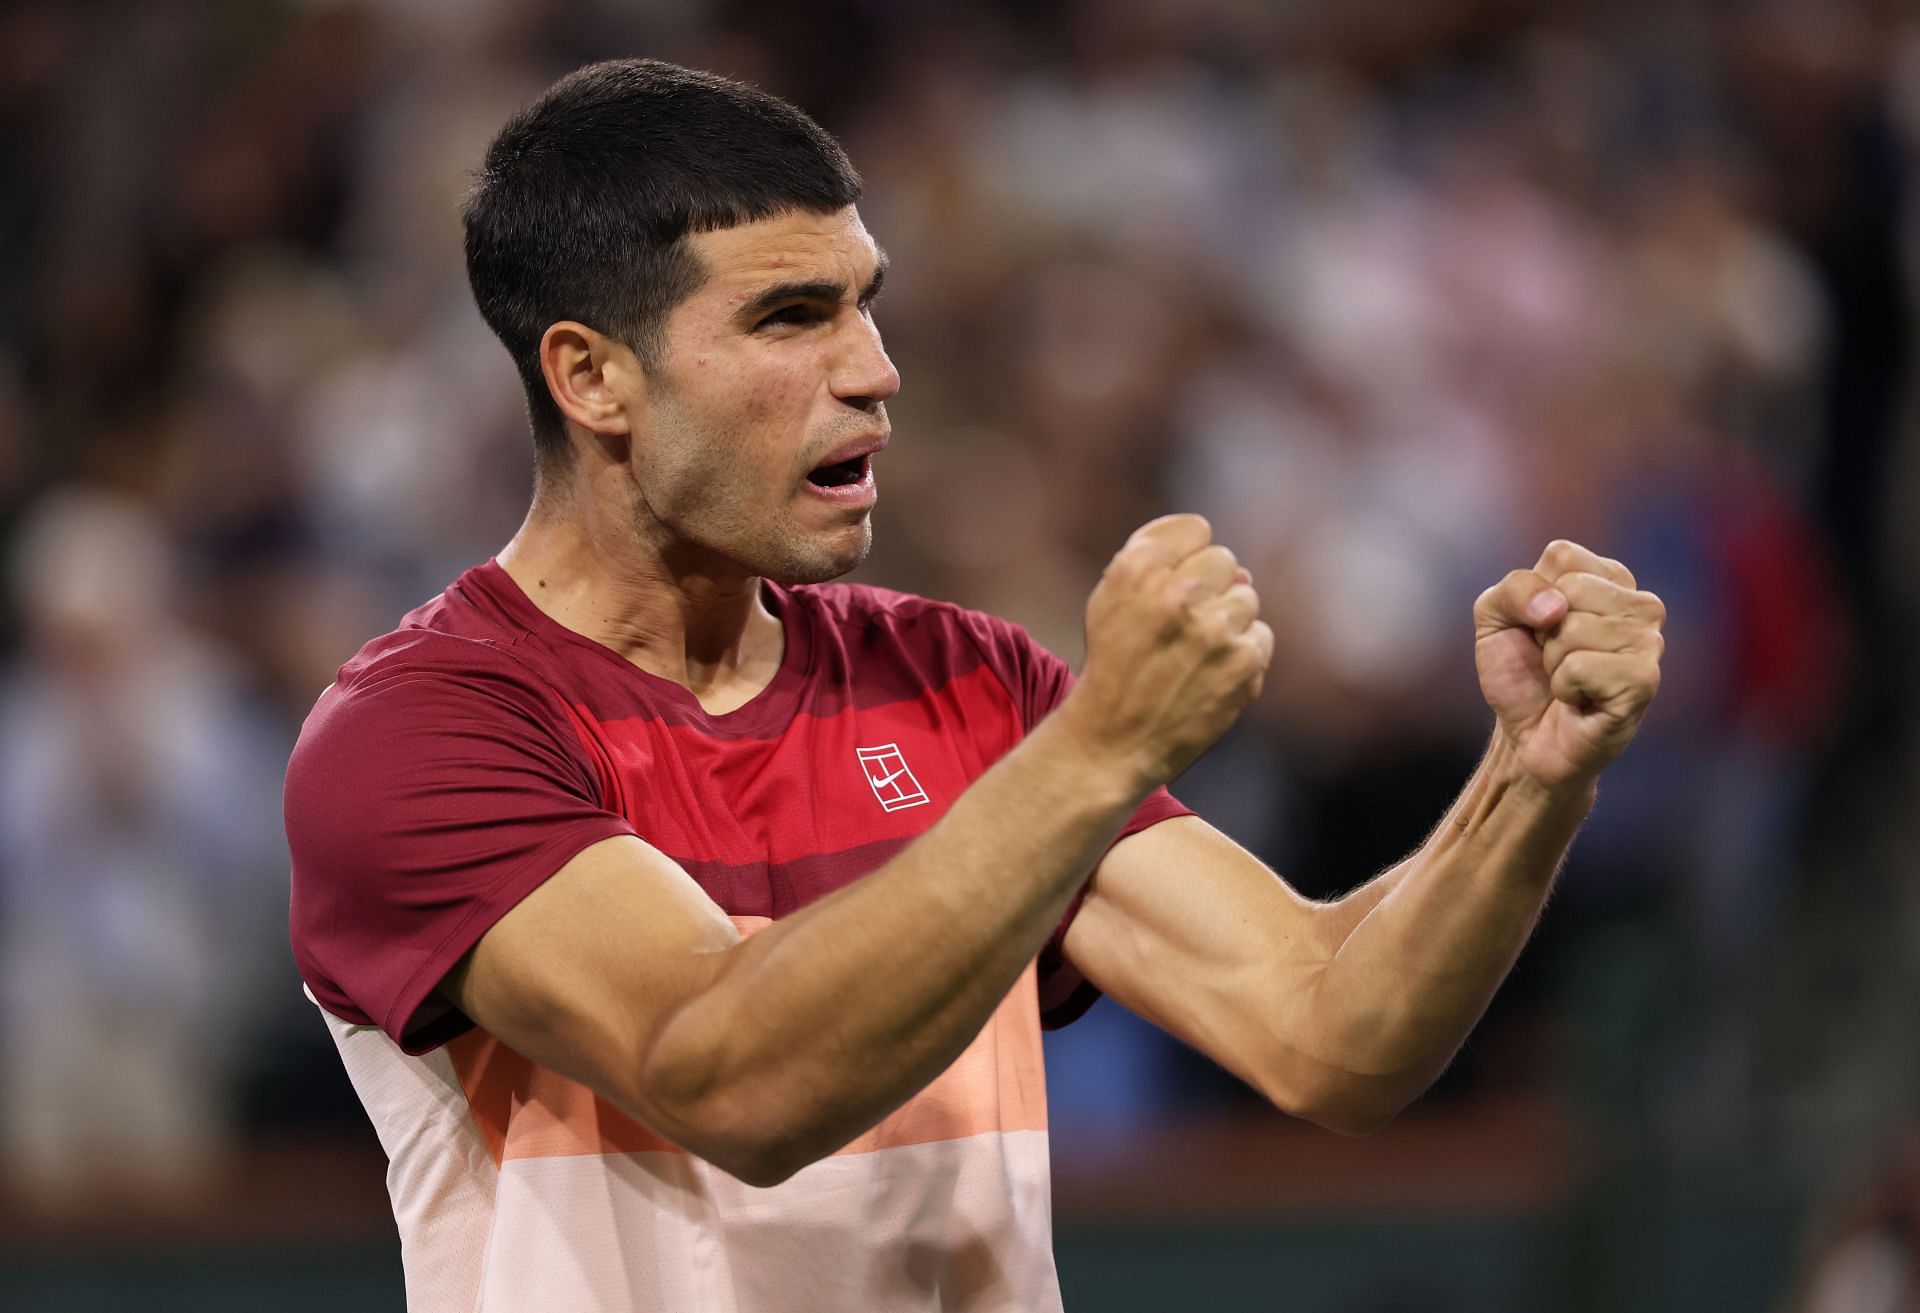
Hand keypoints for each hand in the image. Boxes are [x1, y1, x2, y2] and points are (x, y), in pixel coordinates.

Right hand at [1059, 514, 1273, 790]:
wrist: (1112, 741)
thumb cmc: (1114, 664)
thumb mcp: (1110, 598)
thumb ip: (1158, 560)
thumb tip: (1240, 570)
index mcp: (1138, 569)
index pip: (1196, 530)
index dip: (1186, 558)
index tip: (1173, 586)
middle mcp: (1176, 594)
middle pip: (1225, 561)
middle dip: (1209, 589)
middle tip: (1183, 627)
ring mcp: (1213, 629)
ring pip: (1247, 598)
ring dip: (1227, 622)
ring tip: (1195, 655)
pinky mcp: (1241, 664)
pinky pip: (1260, 637)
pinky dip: (1241, 656)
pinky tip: (1211, 676)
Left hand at [1474, 540, 1665, 793]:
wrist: (1526, 738)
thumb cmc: (1519, 674)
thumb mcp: (1495, 617)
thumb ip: (1514, 589)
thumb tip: (1556, 607)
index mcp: (1610, 579)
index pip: (1563, 556)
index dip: (1531, 597)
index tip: (1538, 627)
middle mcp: (1641, 605)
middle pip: (1571, 589)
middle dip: (1543, 631)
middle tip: (1554, 660)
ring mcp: (1649, 643)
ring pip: (1574, 628)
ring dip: (1553, 662)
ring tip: (1568, 681)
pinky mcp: (1644, 681)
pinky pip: (1580, 666)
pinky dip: (1564, 686)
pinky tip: (1580, 700)